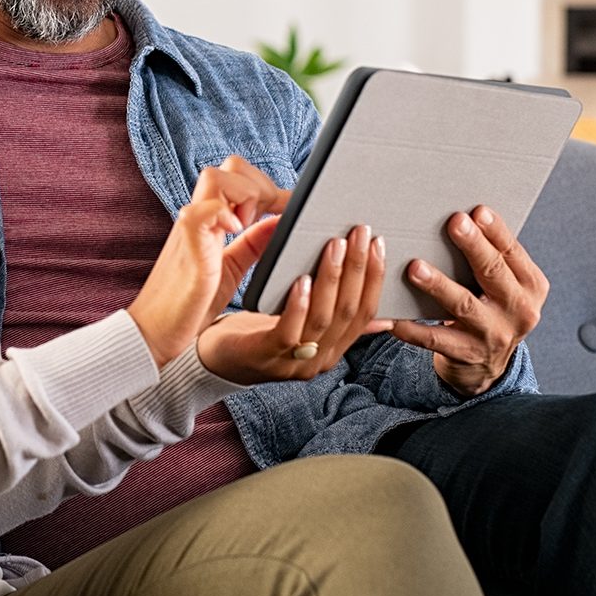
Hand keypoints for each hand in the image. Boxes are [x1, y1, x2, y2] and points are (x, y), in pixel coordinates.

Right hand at [127, 157, 286, 367]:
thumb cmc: (190, 304)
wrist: (155, 333)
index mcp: (211, 220)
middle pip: (230, 167)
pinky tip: (235, 230)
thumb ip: (253, 244)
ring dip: (243, 195)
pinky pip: (200, 212)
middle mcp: (199, 217)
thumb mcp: (232, 268)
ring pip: (215, 177)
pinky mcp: (187, 247)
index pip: (239, 177)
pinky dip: (222, 213)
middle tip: (270, 218)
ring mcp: (190, 229)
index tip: (292, 208)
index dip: (269, 186)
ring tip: (247, 228)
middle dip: (260, 185)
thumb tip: (280, 222)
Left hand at [195, 224, 389, 383]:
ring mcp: (294, 361)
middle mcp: (319, 359)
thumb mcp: (303, 323)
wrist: (213, 358)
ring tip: (334, 246)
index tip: (378, 243)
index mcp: (333, 349)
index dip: (374, 277)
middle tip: (360, 234)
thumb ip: (336, 316)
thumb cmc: (258, 332)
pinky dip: (298, 304)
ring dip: (332, 279)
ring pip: (323, 318)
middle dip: (358, 269)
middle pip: (348, 312)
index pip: (365, 312)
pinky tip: (301, 279)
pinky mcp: (265, 356)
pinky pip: (288, 331)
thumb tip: (383, 312)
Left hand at [385, 206, 546, 396]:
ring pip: (463, 305)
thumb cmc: (489, 308)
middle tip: (455, 223)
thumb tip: (461, 217)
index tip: (478, 211)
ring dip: (438, 285)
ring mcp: (494, 335)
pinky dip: (413, 328)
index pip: (512, 253)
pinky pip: (436, 339)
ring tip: (416, 267)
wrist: (486, 365)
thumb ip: (491, 257)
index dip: (496, 232)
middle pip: (493, 273)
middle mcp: (518, 311)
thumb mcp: (503, 286)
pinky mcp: (467, 355)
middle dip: (473, 247)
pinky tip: (395, 317)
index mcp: (530, 286)